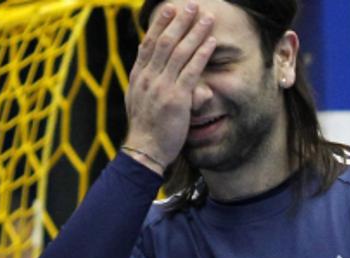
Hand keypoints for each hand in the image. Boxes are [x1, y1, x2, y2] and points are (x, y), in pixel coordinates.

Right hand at [124, 2, 215, 171]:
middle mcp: (148, 78)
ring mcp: (161, 87)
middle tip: (191, 6)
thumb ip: (145, 83)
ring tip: (207, 18)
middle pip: (165, 42)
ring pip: (179, 52)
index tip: (170, 10)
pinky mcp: (176, 98)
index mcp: (138, 77)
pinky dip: (202, 54)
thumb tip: (150, 69)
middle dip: (179, 22)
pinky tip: (211, 42)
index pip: (148, 44)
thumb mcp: (138, 101)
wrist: (144, 151)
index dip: (160, 25)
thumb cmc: (145, 129)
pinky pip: (191, 70)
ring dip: (194, 32)